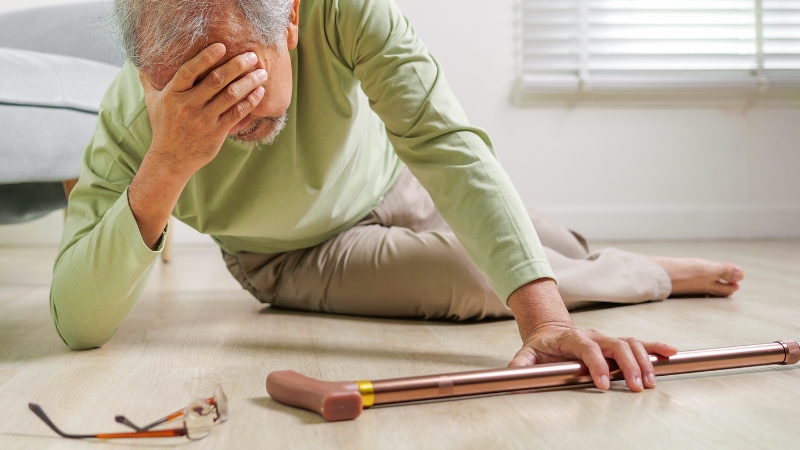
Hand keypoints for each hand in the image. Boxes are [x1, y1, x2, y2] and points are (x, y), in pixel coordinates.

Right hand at [139, 42, 266, 176]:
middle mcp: (188, 105)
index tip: (222, 46)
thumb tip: (142, 62)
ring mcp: (203, 119)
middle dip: (237, 65)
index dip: (206, 58)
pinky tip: (259, 92)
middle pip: (216, 80)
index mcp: (172, 94)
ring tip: (262, 73)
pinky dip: (250, 101)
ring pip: (230, 95)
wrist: (170, 160)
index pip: (189, 70)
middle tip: (253, 56)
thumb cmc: (163, 128)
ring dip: (249, 82)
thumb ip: (149, 81)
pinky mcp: (216, 132)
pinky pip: (237, 113)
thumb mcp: (152, 103)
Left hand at [509, 324, 676, 390]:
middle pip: (616, 344)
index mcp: (571, 338)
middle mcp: (593, 335)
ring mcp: (607, 338)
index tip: (603, 384)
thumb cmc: (541, 347)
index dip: (596, 364)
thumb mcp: (526, 355)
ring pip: (631, 343)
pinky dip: (656, 347)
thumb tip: (511, 376)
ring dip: (644, 361)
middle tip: (636, 387)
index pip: (587, 348)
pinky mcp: (617, 343)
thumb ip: (520, 366)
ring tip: (650, 382)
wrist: (550, 331)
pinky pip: (640, 343)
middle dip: (628, 365)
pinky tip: (671, 353)